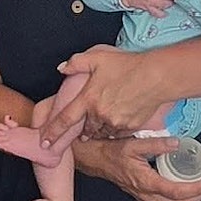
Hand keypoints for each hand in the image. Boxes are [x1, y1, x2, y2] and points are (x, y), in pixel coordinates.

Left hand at [43, 44, 166, 142]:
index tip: (44, 143)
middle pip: (84, 128)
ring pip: (100, 132)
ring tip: (98, 123)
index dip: (52, 132)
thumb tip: (62, 68)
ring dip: (96, 129)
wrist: (156, 77)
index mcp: (88, 99)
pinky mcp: (130, 127)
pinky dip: (112, 130)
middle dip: (80, 130)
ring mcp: (115, 122)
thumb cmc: (127, 65)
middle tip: (79, 129)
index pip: (65, 119)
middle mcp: (100, 114)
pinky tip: (115, 120)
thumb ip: (76, 63)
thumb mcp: (97, 58)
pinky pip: (116, 133)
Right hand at [75, 135, 200, 200]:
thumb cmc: (111, 151)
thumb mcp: (134, 143)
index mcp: (146, 182)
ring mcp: (143, 197)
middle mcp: (146, 194)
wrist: (94, 159)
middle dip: (196, 197)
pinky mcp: (142, 196)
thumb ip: (157, 144)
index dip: (195, 189)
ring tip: (197, 189)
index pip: (176, 192)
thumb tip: (177, 144)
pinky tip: (181, 192)